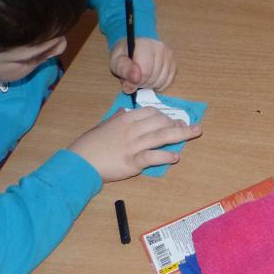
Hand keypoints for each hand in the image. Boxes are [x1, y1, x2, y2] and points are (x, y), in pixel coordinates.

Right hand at [69, 107, 200, 182]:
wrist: (79, 162)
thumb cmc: (89, 144)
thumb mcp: (102, 126)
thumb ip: (116, 118)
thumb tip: (124, 111)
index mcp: (124, 120)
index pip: (150, 112)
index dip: (164, 115)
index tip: (171, 119)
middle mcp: (131, 130)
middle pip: (160, 122)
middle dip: (177, 123)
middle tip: (189, 126)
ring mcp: (133, 146)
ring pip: (161, 136)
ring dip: (181, 134)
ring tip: (194, 132)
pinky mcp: (132, 162)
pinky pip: (153, 157)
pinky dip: (166, 156)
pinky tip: (175, 157)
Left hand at [109, 37, 177, 92]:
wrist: (134, 48)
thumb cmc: (124, 55)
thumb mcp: (116, 61)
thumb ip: (123, 70)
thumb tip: (135, 79)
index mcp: (145, 45)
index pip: (145, 72)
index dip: (136, 82)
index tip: (129, 82)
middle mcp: (160, 48)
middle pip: (154, 77)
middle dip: (142, 83)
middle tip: (134, 79)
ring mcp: (169, 56)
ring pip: (162, 81)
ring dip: (150, 85)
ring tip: (142, 79)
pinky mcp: (174, 64)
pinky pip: (168, 82)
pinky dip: (159, 85)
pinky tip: (151, 80)